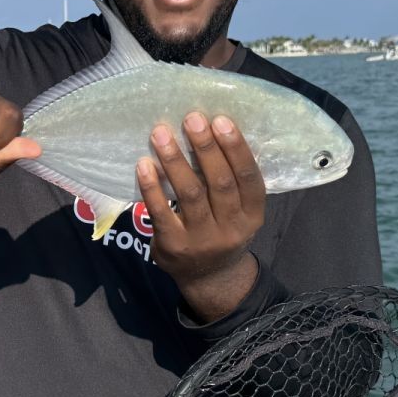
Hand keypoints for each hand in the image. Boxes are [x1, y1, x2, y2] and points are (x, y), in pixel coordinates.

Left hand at [137, 111, 266, 322]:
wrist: (208, 278)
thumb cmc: (222, 229)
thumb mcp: (239, 211)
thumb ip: (230, 181)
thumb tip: (210, 129)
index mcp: (252, 215)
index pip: (249, 179)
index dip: (236, 149)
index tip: (221, 120)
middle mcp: (231, 228)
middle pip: (219, 183)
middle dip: (205, 148)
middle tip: (191, 118)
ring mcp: (202, 239)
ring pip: (190, 194)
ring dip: (175, 160)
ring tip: (161, 134)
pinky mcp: (173, 245)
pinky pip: (161, 212)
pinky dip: (152, 186)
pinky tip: (144, 164)